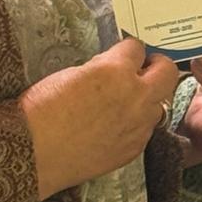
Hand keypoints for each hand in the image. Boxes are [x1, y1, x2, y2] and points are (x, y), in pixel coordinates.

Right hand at [21, 35, 181, 198]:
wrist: (34, 152)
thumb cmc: (41, 109)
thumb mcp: (71, 73)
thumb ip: (101, 68)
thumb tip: (112, 68)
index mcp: (116, 71)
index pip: (137, 48)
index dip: (127, 49)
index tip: (122, 54)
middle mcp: (135, 97)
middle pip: (167, 72)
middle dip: (155, 67)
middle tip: (141, 70)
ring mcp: (138, 125)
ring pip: (160, 105)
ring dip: (147, 99)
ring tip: (125, 104)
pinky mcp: (134, 149)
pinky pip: (146, 130)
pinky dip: (136, 124)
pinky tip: (115, 127)